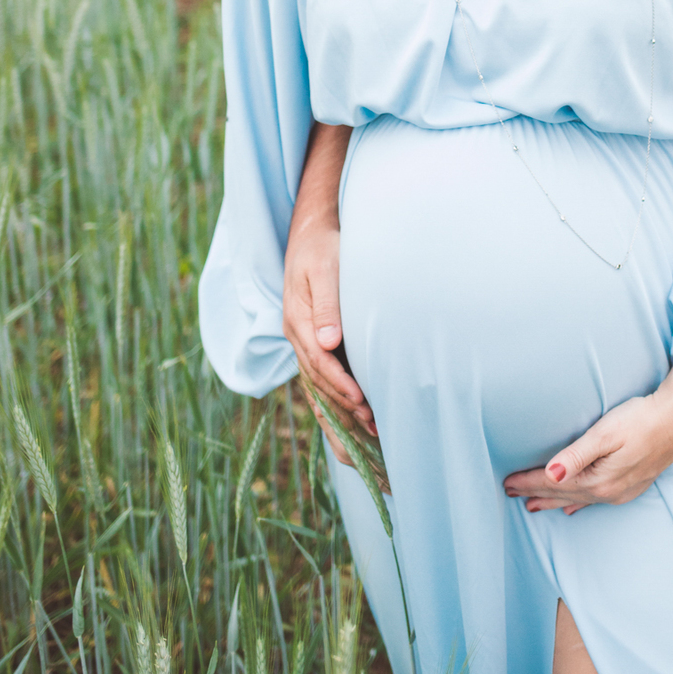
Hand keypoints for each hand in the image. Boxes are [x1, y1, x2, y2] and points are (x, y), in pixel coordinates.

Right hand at [283, 205, 374, 467]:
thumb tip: (327, 341)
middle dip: (344, 409)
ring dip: (341, 414)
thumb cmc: (324, 248)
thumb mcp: (325, 268)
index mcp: (298, 321)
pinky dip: (335, 405)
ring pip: (319, 388)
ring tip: (368, 439)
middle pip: (319, 383)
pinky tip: (353, 424)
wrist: (310, 234)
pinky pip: (322, 381)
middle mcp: (298, 337)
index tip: (361, 402)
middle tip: (374, 432)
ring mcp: (304, 342)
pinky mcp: (314, 344)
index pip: (320, 362)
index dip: (340, 385)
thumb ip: (327, 304)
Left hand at [502, 352, 672, 514]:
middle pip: (563, 494)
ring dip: (554, 501)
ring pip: (578, 500)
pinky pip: (595, 500)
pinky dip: (578, 503)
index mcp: (598, 480)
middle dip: (535, 494)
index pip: (553, 483)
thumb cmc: (642, 419)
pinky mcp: (632, 484)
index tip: (506, 483)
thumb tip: (551, 476)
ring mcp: (622, 491)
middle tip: (510, 494)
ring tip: (532, 506)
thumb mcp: (606, 433)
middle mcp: (609, 492)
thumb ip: (576, 455)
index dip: (528, 482)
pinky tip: (573, 508)